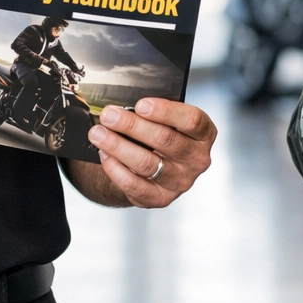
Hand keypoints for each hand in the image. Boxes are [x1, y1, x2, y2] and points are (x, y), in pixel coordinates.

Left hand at [86, 97, 215, 207]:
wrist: (156, 166)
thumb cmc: (163, 135)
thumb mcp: (169, 120)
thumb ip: (156, 112)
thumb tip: (125, 105)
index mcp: (204, 134)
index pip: (191, 120)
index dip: (165, 111)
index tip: (140, 104)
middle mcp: (197, 159)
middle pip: (165, 140)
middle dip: (132, 125)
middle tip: (109, 115)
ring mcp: (180, 181)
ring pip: (146, 163)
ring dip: (118, 146)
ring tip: (98, 133)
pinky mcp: (161, 198)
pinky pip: (134, 184)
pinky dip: (116, 168)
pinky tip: (104, 154)